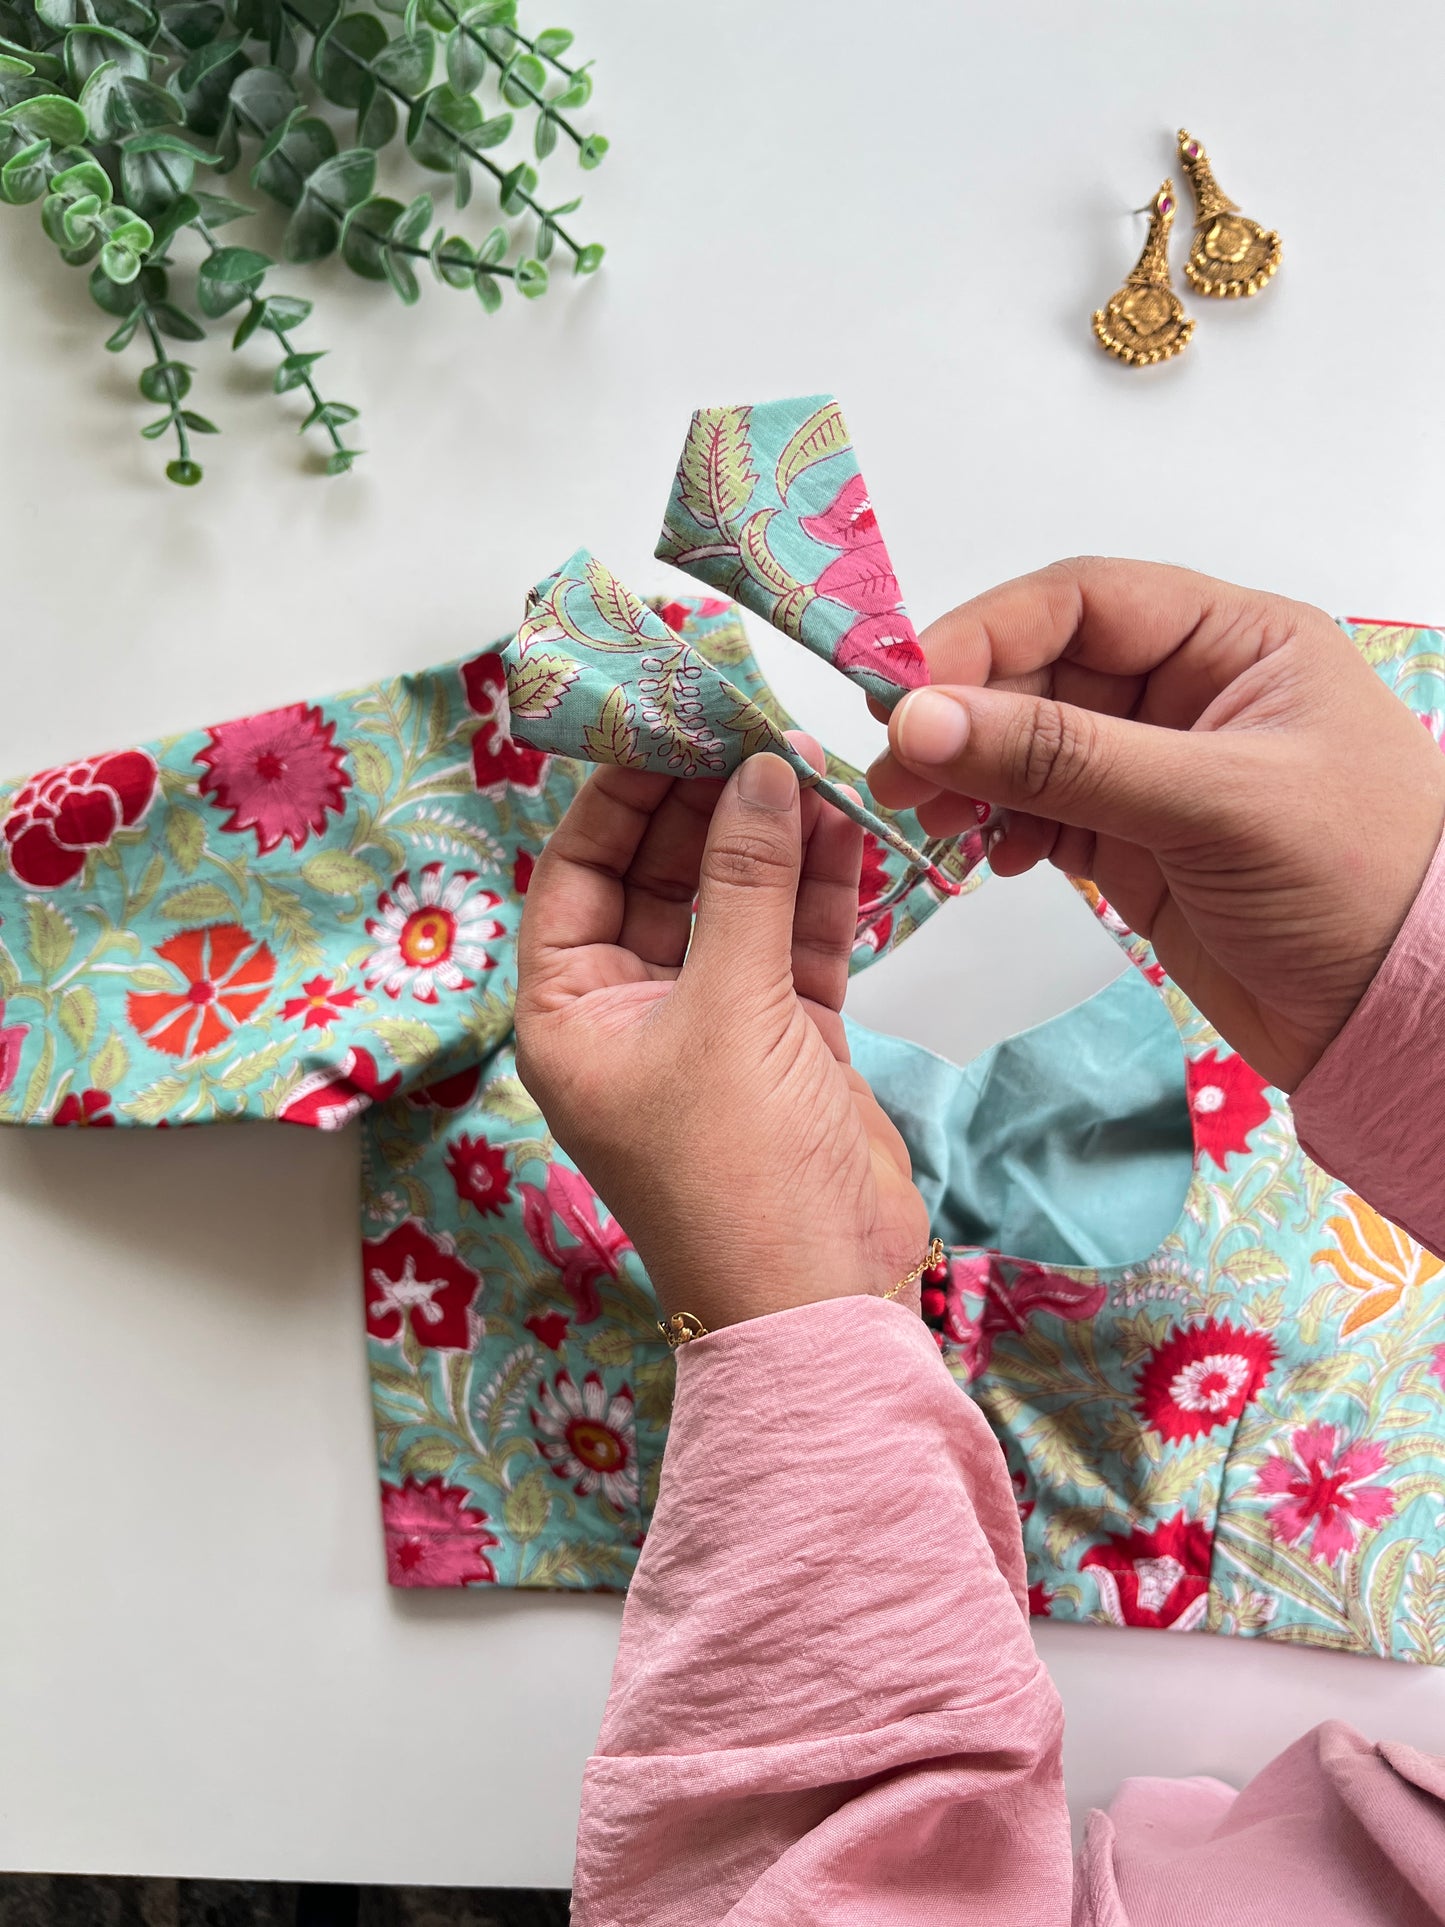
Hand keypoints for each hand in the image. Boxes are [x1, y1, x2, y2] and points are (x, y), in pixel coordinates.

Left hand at [514, 740, 930, 1329]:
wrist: (823, 1301)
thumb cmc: (738, 1179)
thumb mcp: (728, 1016)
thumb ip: (744, 886)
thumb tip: (758, 772)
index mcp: (571, 1013)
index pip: (580, 871)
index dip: (622, 792)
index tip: (671, 717)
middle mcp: (632, 1012)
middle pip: (663, 876)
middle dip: (711, 804)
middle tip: (759, 722)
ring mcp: (714, 1026)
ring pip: (738, 905)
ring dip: (775, 839)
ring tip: (816, 759)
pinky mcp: (788, 1041)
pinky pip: (795, 944)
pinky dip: (820, 891)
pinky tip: (849, 826)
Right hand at [869, 558, 1444, 1091]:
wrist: (1401, 1018)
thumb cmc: (1354, 882)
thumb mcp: (1211, 802)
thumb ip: (1063, 757)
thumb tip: (925, 719)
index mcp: (1232, 641)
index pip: (1080, 602)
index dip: (985, 635)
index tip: (906, 690)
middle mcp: (1188, 692)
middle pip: (1040, 673)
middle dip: (964, 717)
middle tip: (896, 773)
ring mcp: (1156, 771)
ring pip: (1028, 746)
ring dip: (970, 778)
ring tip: (930, 824)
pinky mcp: (1134, 844)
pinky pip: (1041, 814)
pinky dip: (1002, 831)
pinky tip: (993, 859)